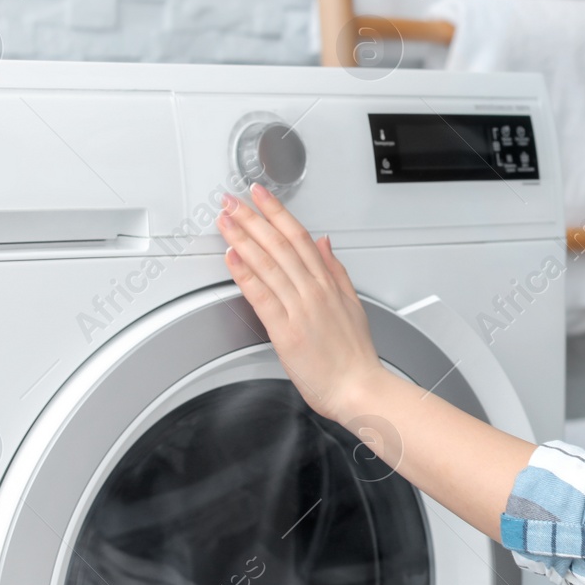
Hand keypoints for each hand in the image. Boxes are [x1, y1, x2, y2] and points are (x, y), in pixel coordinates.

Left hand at [216, 184, 385, 422]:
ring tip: (225, 220)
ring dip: (243, 238)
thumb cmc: (355, 356)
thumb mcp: (353, 304)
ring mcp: (300, 309)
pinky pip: (261, 296)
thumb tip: (325, 243)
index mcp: (328, 283)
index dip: (276, 212)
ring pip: (268, 264)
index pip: (299, 236)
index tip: (259, 195)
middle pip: (279, 244)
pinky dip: (245, 273)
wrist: (360, 389)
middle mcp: (314, 291)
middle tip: (231, 200)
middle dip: (253, 218)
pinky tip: (231, 257)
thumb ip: (336, 270)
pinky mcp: (286, 331)